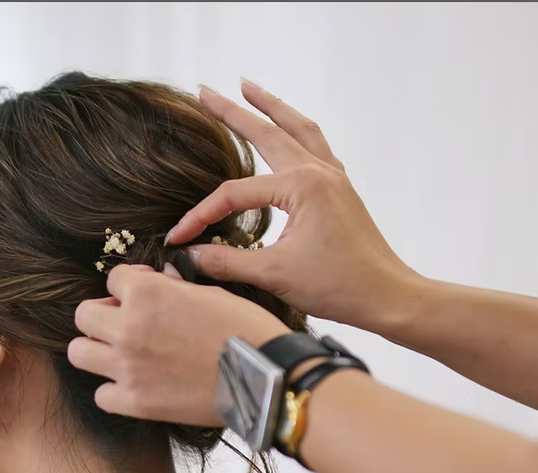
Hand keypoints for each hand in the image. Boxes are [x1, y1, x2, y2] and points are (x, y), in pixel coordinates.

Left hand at [68, 264, 289, 424]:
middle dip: (102, 316)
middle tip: (124, 324)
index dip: (130, 286)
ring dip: (95, 350)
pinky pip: (101, 395)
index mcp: (147, 294)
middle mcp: (128, 329)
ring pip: (78, 353)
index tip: (144, 295)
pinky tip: (133, 385)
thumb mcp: (210, 292)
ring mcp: (127, 368)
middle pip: (83, 315)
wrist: (264, 376)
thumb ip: (173, 287)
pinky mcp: (136, 402)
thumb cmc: (245, 330)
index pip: (113, 279)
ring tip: (119, 354)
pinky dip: (113, 391)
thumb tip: (159, 281)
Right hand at [166, 80, 421, 331]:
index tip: (178, 237)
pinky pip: (315, 146)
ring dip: (271, 107)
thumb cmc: (338, 285)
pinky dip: (297, 130)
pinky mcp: (340, 190)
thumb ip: (226, 261)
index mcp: (301, 187)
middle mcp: (318, 172)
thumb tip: (189, 254)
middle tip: (205, 91)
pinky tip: (288, 130)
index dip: (201, 216)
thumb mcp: (273, 275)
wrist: (384, 295)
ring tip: (248, 87)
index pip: (234, 194)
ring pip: (297, 128)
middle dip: (233, 111)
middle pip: (267, 131)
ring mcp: (332, 178)